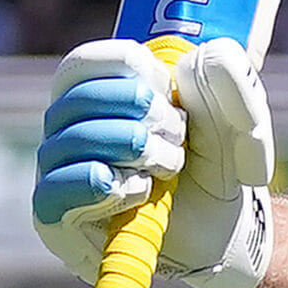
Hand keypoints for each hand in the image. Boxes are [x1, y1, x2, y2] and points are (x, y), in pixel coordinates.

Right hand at [32, 38, 276, 287]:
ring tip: (169, 167)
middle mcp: (66, 126)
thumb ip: (224, 75)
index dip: (129, 69)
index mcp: (97, 90)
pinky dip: (106, 185)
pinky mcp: (52, 215)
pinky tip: (141, 191)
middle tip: (179, 133)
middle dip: (143, 111)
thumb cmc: (215, 162)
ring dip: (134, 148)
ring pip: (73, 141)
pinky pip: (56, 190)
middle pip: (80, 98)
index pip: (84, 63)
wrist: (221, 227)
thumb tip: (191, 60)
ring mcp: (55, 169)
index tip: (167, 87)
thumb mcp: (234, 112)